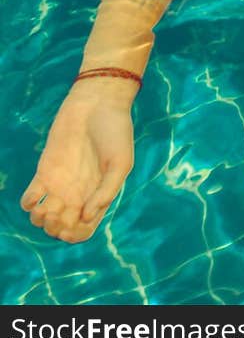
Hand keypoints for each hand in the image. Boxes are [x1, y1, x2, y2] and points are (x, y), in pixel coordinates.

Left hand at [20, 80, 135, 242]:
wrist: (97, 101)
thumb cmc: (115, 130)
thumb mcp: (120, 162)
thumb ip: (106, 191)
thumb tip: (86, 218)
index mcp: (97, 196)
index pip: (83, 231)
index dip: (75, 235)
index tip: (75, 222)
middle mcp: (78, 194)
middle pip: (60, 227)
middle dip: (55, 229)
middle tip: (58, 214)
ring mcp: (60, 184)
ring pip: (42, 217)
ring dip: (39, 220)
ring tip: (46, 207)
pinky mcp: (45, 170)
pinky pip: (30, 197)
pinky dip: (28, 203)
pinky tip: (36, 196)